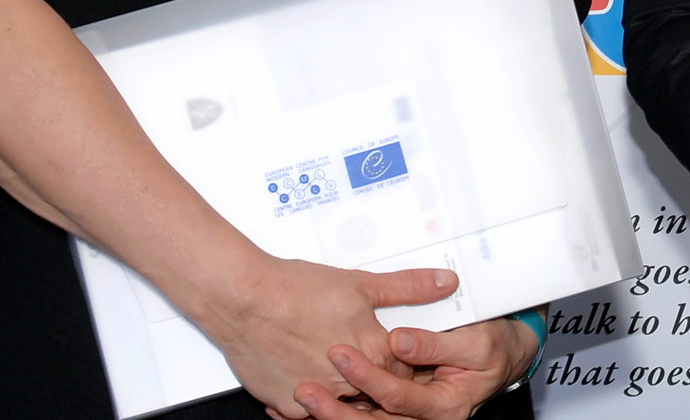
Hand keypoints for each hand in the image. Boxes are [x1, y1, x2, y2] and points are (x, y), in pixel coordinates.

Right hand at [204, 258, 458, 416]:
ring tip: (340, 375)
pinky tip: (311, 385)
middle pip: (375, 393)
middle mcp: (347, 382)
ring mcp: (316, 396)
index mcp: (373, 352)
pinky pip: (305, 414)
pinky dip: (311, 401)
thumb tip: (444, 282)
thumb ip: (408, 287)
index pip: (405, 373)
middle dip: (377, 382)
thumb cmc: (297, 290)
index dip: (406, 366)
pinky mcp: (286, 402)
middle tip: (368, 365)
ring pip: (342, 406)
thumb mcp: (362, 282)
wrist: (245, 299)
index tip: (405, 361)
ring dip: (344, 394)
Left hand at [285, 317, 540, 419]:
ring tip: (296, 398)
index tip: (343, 355)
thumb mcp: (475, 342)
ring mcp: (402, 418)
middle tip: (306, 390)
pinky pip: (358, 416)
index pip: (398, 398)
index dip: (370, 378)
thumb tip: (400, 341)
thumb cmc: (487, 349)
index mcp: (442, 407)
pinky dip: (321, 417)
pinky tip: (292, 409)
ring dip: (326, 416)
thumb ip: (435, 343)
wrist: (497, 361)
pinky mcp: (389, 412)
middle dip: (336, 410)